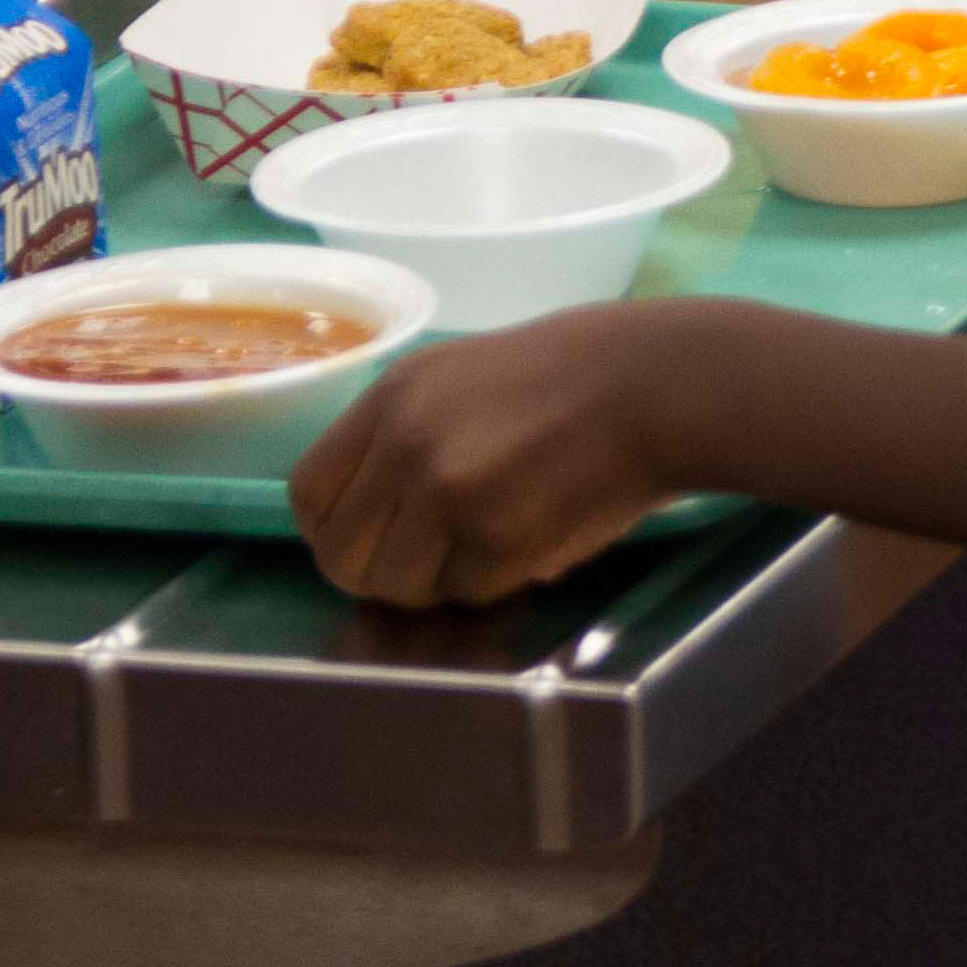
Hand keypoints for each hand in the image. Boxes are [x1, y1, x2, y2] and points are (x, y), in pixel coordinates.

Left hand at [293, 301, 699, 608]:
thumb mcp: (464, 376)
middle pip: (341, 554)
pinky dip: (495, 582)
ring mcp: (447, 490)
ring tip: (485, 551)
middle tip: (426, 569)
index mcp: (392, 395)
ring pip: (396, 585)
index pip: (308, 493)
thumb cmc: (574, 375)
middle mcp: (404, 442)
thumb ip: (406, 433)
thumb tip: (373, 519)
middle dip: (378, 576)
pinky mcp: (495, 535)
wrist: (657, 383)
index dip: (333, 531)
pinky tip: (530, 542)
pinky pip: (466, 591)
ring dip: (436, 585)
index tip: (368, 541)